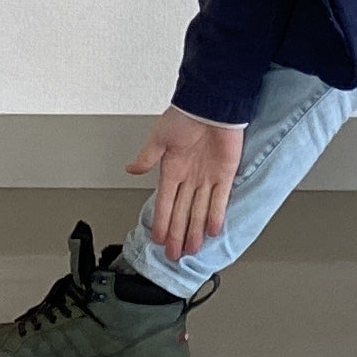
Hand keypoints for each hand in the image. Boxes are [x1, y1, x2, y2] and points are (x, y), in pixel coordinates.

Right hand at [128, 107, 245, 262]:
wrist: (212, 102)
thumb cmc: (186, 113)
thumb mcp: (159, 137)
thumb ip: (147, 157)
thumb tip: (130, 170)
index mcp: (171, 168)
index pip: (164, 203)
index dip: (160, 222)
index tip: (156, 238)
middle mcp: (189, 176)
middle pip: (181, 212)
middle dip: (177, 234)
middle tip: (174, 254)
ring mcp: (208, 176)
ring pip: (200, 210)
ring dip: (195, 230)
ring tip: (191, 249)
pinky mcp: (226, 173)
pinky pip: (220, 198)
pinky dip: (216, 215)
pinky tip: (213, 230)